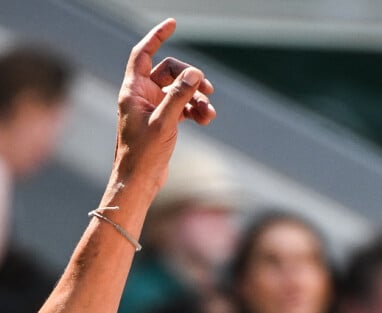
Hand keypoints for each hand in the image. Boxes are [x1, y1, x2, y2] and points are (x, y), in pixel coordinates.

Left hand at [113, 18, 215, 195]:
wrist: (139, 182)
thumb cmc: (144, 154)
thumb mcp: (164, 122)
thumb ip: (179, 96)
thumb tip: (195, 73)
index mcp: (133, 91)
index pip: (144, 54)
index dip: (156, 37)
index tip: (173, 24)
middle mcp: (141, 97)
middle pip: (169, 73)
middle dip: (190, 79)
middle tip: (207, 89)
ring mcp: (153, 110)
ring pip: (179, 92)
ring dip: (196, 99)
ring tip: (210, 113)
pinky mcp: (163, 123)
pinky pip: (182, 108)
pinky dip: (195, 111)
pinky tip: (207, 120)